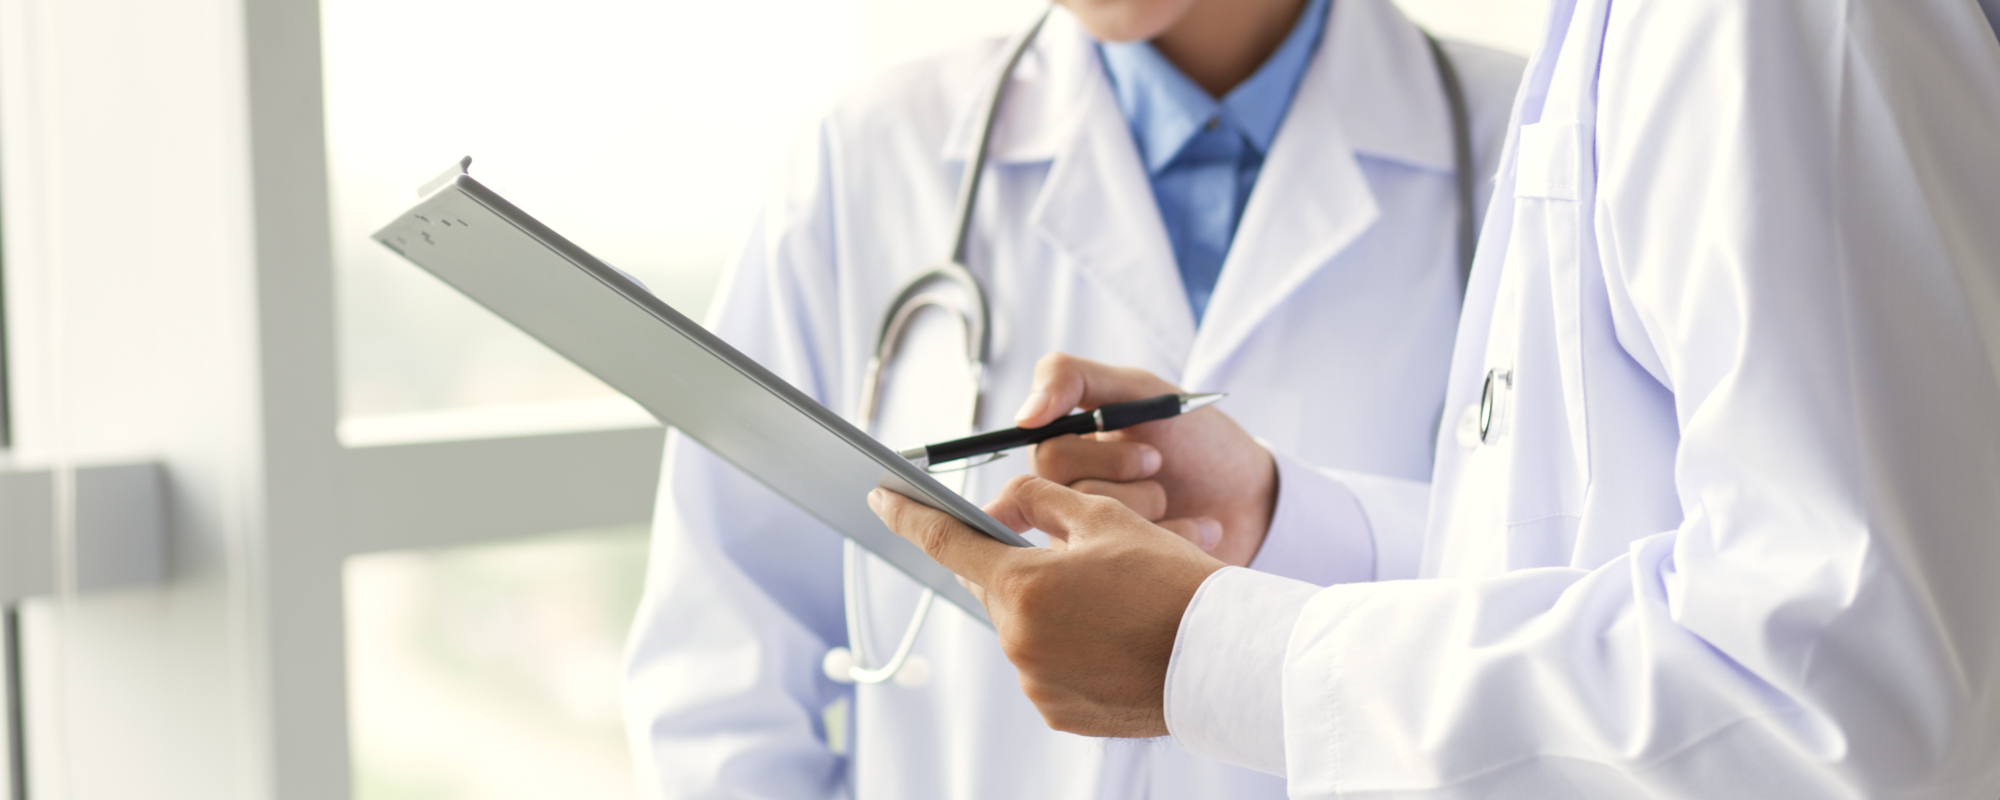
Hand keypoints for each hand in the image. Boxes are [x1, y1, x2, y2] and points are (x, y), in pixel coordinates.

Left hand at [868, 476, 1224, 736]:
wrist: (1224, 658)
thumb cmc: (1172, 582)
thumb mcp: (1107, 519)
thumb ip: (1041, 502)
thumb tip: (1006, 504)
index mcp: (1021, 584)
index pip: (945, 542)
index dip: (908, 515)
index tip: (881, 497)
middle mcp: (1017, 638)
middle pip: (994, 588)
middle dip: (1020, 569)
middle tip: (1077, 562)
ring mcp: (1035, 680)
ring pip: (1022, 629)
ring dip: (1049, 612)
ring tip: (1111, 608)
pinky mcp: (1057, 710)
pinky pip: (1045, 668)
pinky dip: (1067, 650)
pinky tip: (1112, 642)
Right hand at [1015, 353, 1276, 566]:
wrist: (1251, 495)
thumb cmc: (1194, 439)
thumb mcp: (1138, 389)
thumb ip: (1071, 378)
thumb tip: (1023, 416)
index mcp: (1061, 458)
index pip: (1040, 460)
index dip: (1089, 456)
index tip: (1141, 452)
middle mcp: (1065, 504)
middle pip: (1059, 496)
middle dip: (1121, 472)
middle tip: (1157, 462)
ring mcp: (1091, 546)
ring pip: (1089, 532)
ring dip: (1147, 506)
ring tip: (1173, 497)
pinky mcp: (1119, 582)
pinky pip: (1127, 567)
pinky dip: (1175, 538)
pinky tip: (1199, 528)